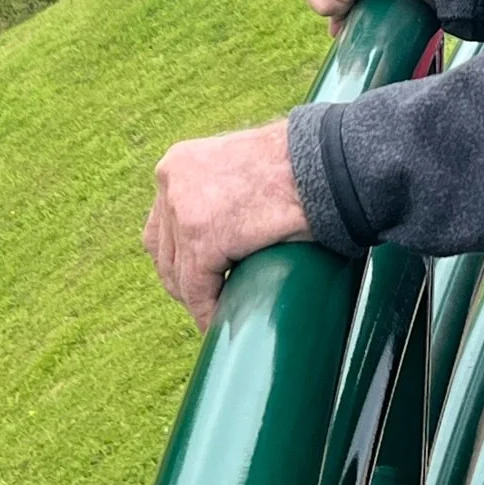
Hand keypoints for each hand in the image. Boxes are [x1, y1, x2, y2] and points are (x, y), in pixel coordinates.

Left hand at [142, 120, 310, 331]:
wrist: (321, 162)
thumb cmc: (295, 165)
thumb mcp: (239, 168)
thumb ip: (217, 191)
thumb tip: (218, 227)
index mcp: (179, 164)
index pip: (162, 225)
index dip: (178, 257)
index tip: (198, 278)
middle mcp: (171, 182)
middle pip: (163, 251)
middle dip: (185, 280)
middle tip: (211, 298)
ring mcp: (183, 211)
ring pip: (179, 275)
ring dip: (198, 298)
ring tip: (219, 313)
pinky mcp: (203, 240)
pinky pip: (199, 291)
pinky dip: (210, 311)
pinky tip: (223, 322)